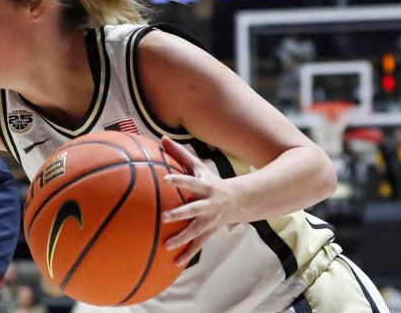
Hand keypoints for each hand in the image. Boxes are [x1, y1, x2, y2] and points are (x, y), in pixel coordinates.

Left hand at [160, 137, 239, 266]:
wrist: (239, 201)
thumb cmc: (212, 180)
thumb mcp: (199, 166)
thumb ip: (179, 154)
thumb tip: (161, 138)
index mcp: (205, 187)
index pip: (190, 182)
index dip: (179, 181)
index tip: (165, 180)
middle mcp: (208, 204)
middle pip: (194, 209)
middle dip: (180, 213)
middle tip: (163, 217)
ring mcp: (210, 220)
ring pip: (196, 231)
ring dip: (182, 238)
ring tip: (167, 245)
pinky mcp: (210, 231)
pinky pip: (198, 244)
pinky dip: (188, 253)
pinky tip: (176, 263)